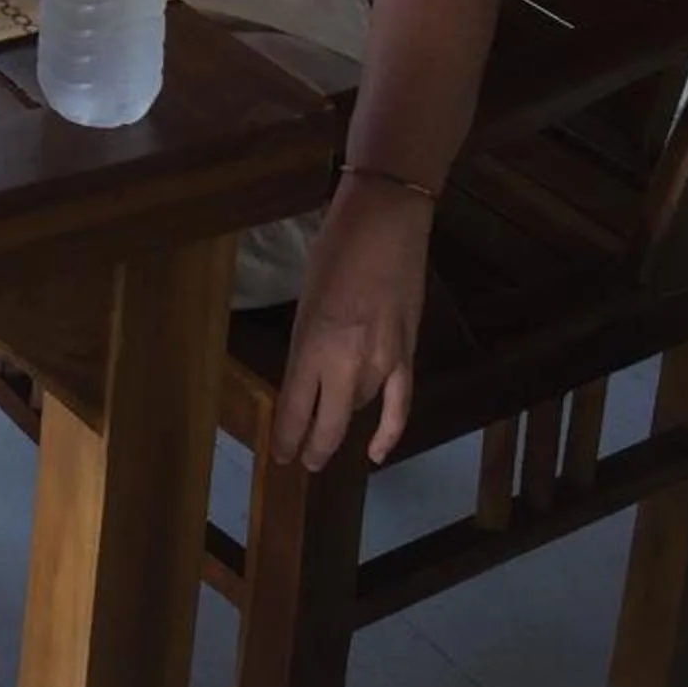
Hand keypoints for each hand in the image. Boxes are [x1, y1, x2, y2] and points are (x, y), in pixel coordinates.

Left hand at [272, 177, 433, 469]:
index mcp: (311, 345)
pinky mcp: (407, 354)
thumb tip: (308, 379)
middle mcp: (345, 363)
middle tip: (302, 462)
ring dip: (342, 419)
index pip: (295, 408)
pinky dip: (388, 432)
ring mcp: (381, 362)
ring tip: (330, 434)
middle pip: (328, 423)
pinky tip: (376, 453)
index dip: (286, 437)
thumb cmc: (334, 252)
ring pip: (358, 408)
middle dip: (313, 448)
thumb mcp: (305, 302)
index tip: (280, 454)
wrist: (385, 224)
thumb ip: (305, 346)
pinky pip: (399, 405)